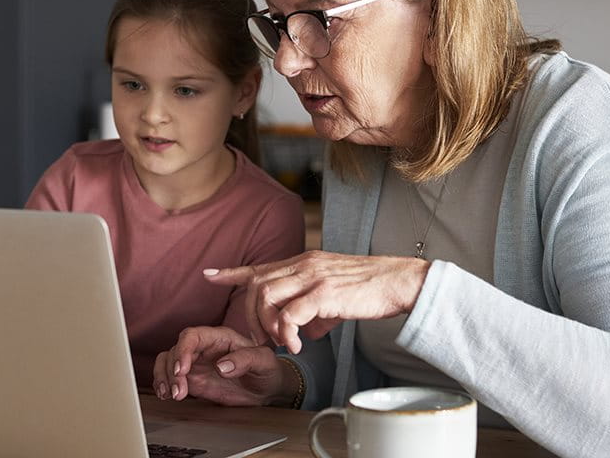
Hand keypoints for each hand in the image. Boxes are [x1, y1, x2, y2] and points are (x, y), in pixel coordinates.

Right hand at [152, 326, 292, 405]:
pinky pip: (169, 377)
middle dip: (172, 371)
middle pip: (176, 350)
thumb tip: (221, 366)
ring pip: (167, 362)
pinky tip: (167, 395)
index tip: (181, 370)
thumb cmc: (267, 370)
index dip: (183, 350)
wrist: (267, 389)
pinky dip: (164, 384)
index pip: (192, 336)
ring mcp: (195, 364)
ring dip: (164, 377)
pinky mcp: (192, 379)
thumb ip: (245, 360)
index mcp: (219, 338)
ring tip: (172, 395)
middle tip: (179, 391)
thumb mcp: (264, 362)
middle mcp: (203, 348)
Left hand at [204, 251, 429, 353]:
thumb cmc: (371, 290)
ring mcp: (312, 277)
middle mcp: (303, 265)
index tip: (210, 275)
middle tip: (261, 340)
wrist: (399, 282)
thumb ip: (313, 311)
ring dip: (267, 325)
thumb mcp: (334, 297)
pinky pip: (291, 313)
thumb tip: (303, 332)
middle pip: (256, 286)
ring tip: (280, 344)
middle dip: (250, 316)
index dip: (231, 272)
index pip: (259, 266)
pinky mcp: (324, 292)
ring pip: (267, 297)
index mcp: (303, 263)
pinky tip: (298, 346)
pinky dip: (288, 332)